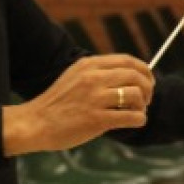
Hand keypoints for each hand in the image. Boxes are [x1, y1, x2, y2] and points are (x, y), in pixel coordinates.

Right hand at [2, 54, 154, 155]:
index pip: (127, 60)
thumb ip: (96, 73)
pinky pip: (131, 117)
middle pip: (135, 76)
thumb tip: (127, 76)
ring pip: (135, 95)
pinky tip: (135, 122)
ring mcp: (95, 98)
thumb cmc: (56, 103)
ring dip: (143, 105)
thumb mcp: (74, 77)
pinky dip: (140, 119)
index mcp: (88, 65)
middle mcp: (93, 78)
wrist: (36, 123)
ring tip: (137, 112)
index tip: (148, 81)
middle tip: (146, 100)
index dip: (144, 70)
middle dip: (147, 88)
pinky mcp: (97, 119)